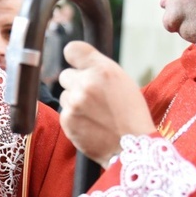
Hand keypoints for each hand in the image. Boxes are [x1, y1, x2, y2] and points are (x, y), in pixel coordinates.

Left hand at [58, 41, 155, 166]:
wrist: (132, 147)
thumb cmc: (131, 114)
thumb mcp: (122, 81)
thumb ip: (99, 69)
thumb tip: (78, 62)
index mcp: (103, 69)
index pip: (72, 50)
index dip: (73, 57)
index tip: (76, 63)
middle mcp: (85, 83)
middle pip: (65, 75)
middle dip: (75, 84)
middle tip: (92, 97)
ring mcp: (74, 102)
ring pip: (64, 95)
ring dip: (74, 102)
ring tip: (94, 114)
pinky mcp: (66, 120)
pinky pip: (64, 112)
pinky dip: (73, 118)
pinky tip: (90, 124)